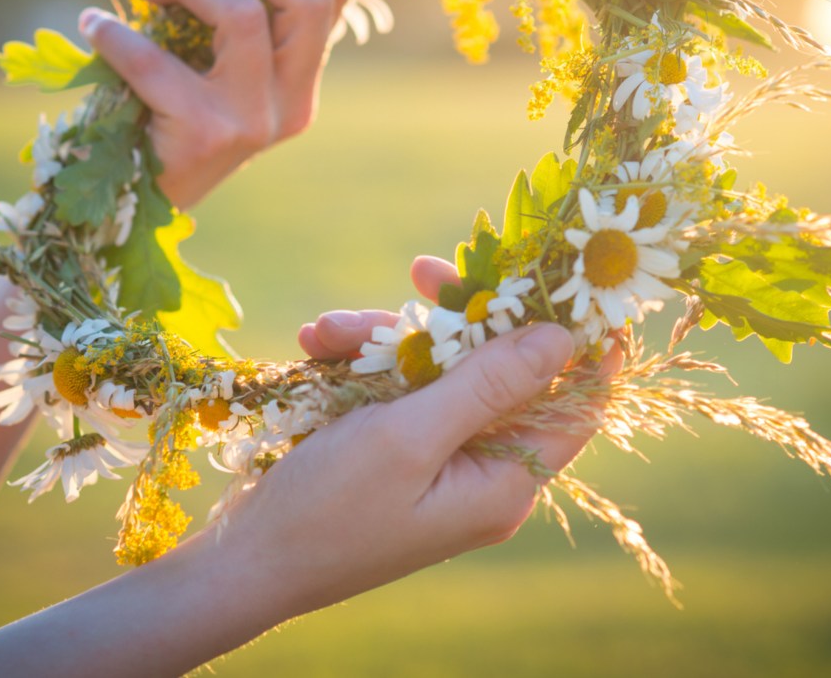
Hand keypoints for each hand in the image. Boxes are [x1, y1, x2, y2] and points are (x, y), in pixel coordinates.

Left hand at [78, 0, 368, 209]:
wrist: (126, 206)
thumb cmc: (163, 122)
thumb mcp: (212, 70)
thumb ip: (234, 24)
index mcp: (299, 84)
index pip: (333, 7)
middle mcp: (292, 104)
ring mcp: (255, 123)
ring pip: (243, 14)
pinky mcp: (208, 137)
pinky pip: (160, 60)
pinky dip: (119, 35)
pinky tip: (96, 28)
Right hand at [264, 255, 616, 611]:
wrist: (246, 559)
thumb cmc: (330, 510)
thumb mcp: (411, 438)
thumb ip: (488, 384)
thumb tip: (561, 338)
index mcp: (504, 480)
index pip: (576, 404)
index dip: (584, 345)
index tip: (574, 282)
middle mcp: (481, 467)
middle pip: (497, 371)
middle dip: (452, 322)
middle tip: (423, 272)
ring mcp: (437, 456)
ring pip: (439, 368)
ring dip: (384, 339)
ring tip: (328, 333)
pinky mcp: (396, 446)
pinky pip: (397, 385)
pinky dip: (361, 361)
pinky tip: (317, 345)